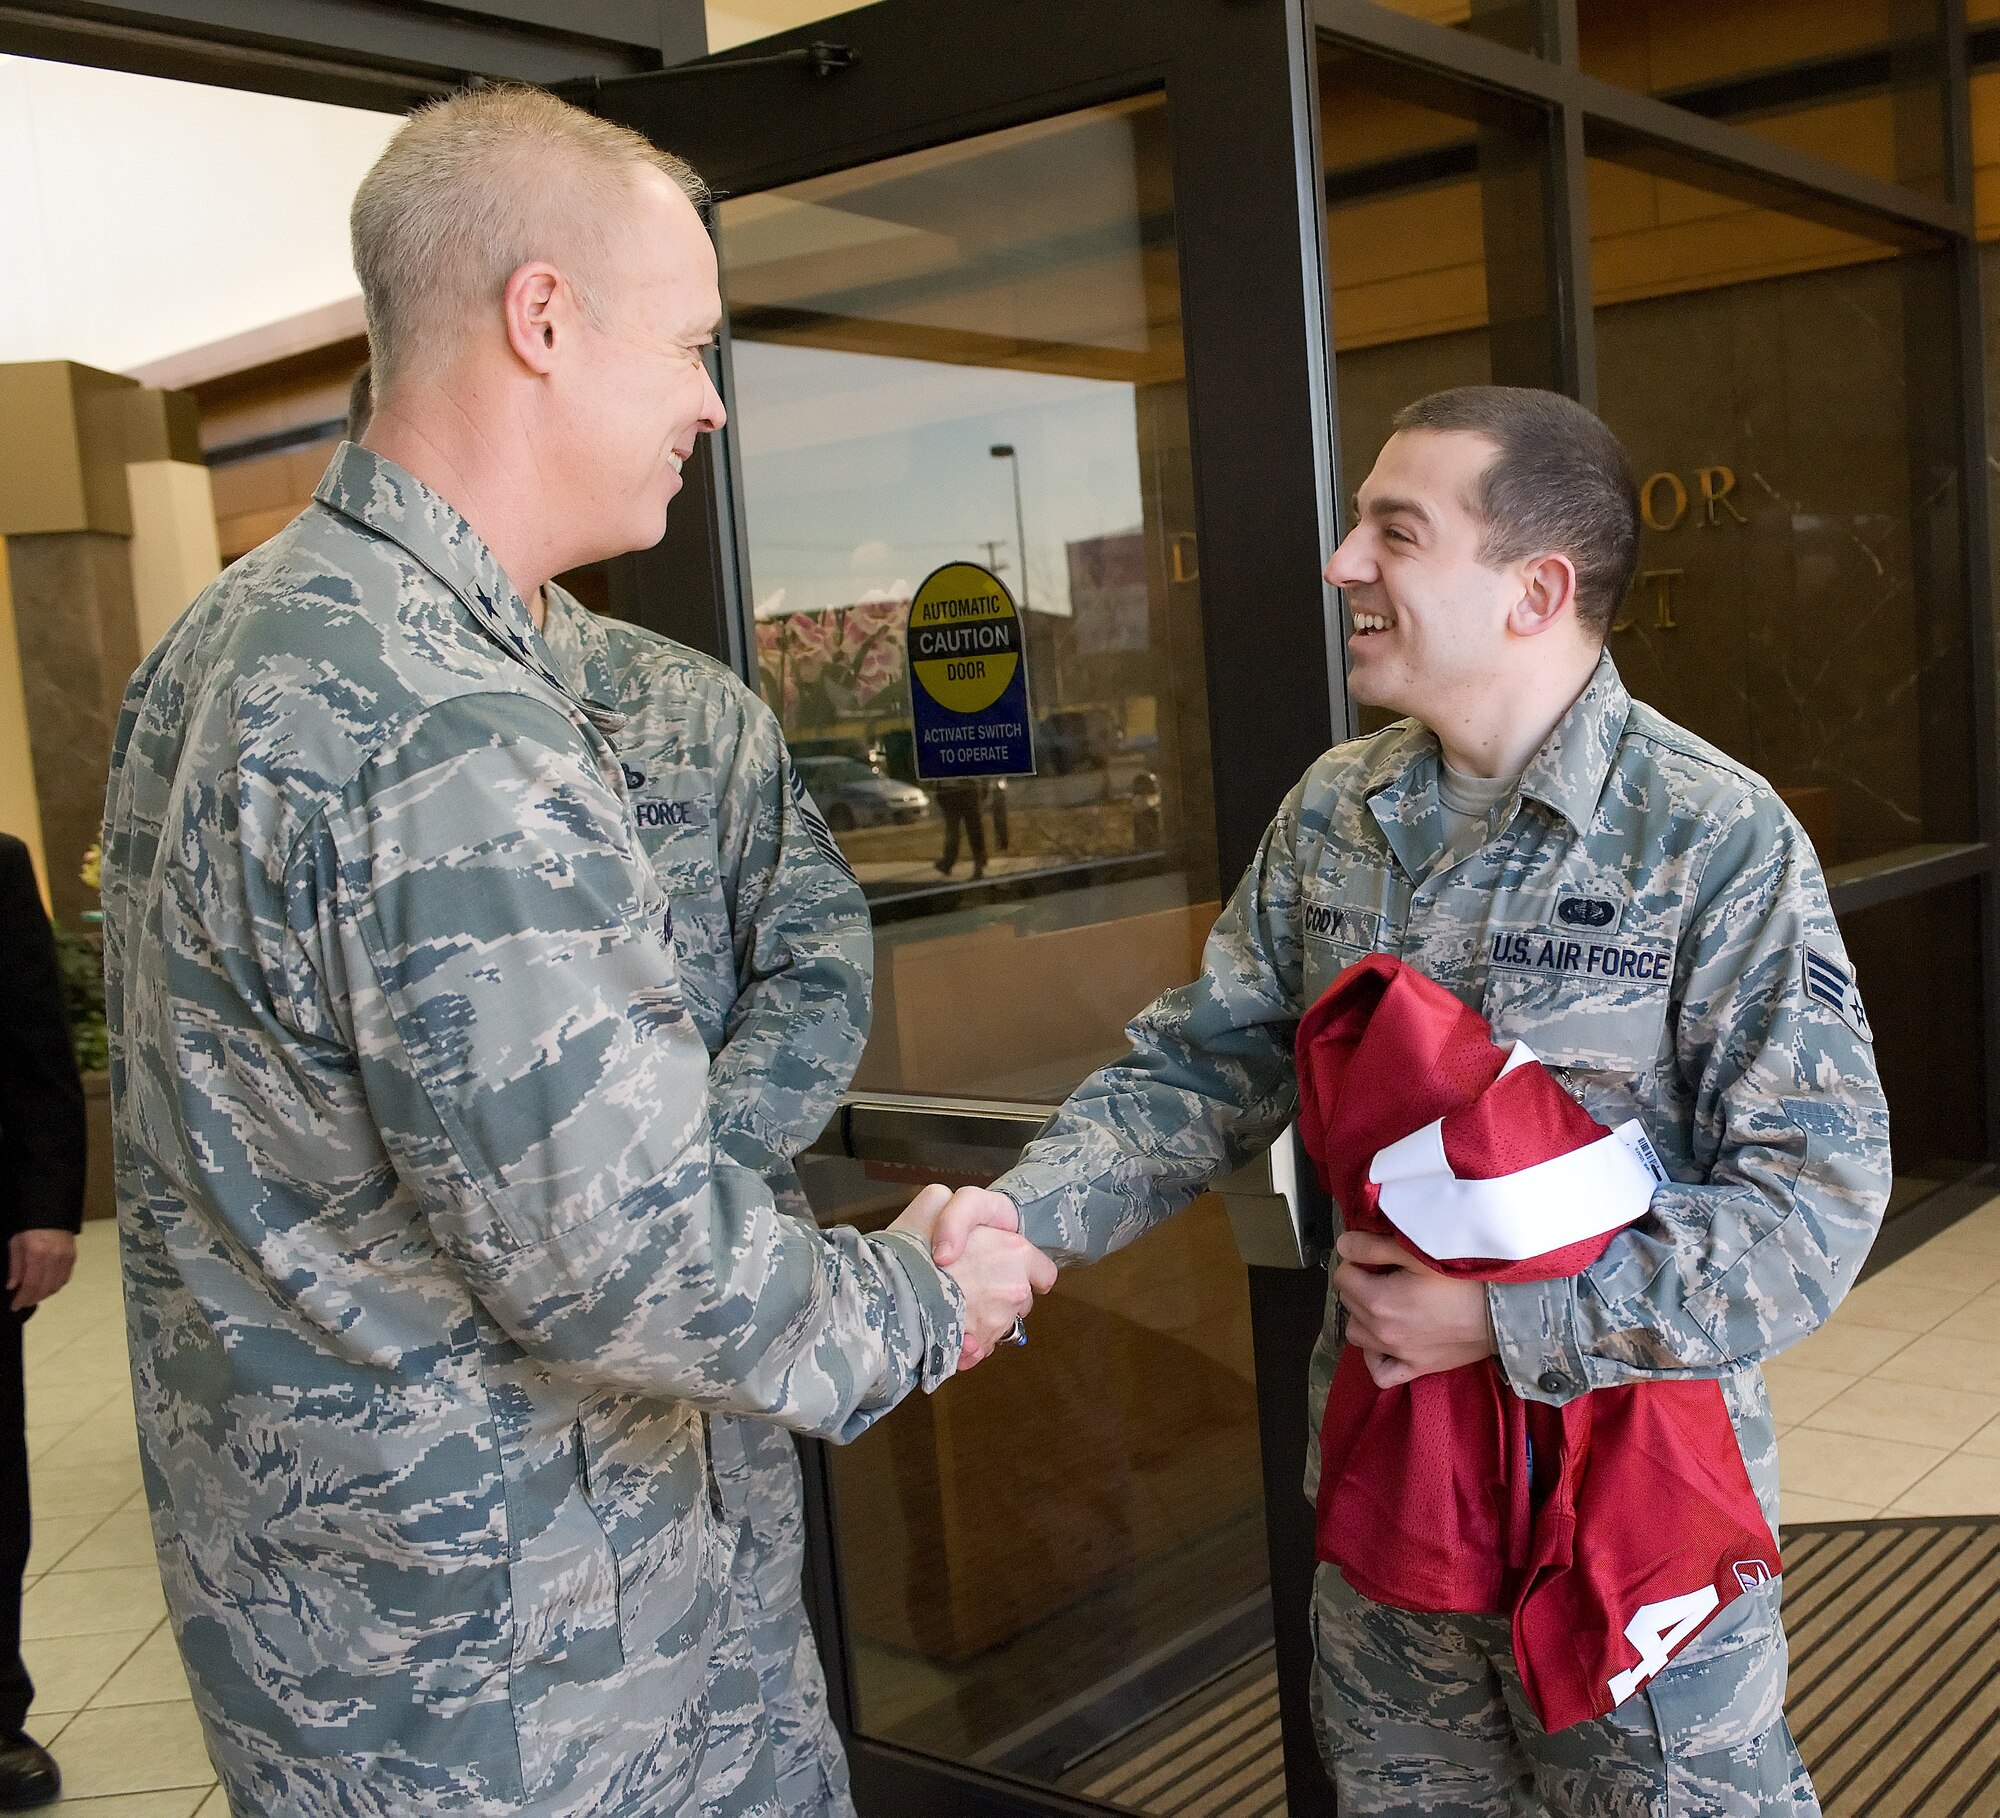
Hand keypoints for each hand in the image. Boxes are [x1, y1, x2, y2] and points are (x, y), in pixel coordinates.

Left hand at [8, 1229, 76, 1312]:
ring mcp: (66, 1257)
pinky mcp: (73, 1257)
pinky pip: (65, 1278)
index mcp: (37, 1253)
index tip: (15, 1306)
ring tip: (33, 1295)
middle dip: (32, 1299)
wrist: (50, 1213)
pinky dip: (55, 1286)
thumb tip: (12, 1286)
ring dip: (44, 1294)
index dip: (23, 1298)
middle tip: (23, 1302)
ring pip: (56, 1286)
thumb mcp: (15, 1244)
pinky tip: (46, 1286)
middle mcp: (54, 1257)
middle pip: (44, 1288)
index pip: (31, 1284)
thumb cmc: (29, 1228)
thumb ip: (15, 1266)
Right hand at [889, 1185, 1055, 1368]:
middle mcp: (1015, 1288)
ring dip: (979, 1323)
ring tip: (949, 1309)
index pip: (1043, 1271)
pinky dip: (966, 1348)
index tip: (1006, 1272)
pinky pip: (978, 1350)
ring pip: (997, 1327)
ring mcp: (998, 1321)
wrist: (889, 1289)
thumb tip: (963, 1230)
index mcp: (1015, 1251)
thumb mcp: (935, 1200)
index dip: (1026, 1271)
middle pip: (1019, 1301)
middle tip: (966, 1287)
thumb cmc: (913, 1244)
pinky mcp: (978, 1348)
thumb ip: (958, 1211)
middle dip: (998, 1298)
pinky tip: (947, 1334)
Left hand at [1333, 1230, 1494, 1388]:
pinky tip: (1386, 1341)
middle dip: (1360, 1284)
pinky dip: (1376, 1357)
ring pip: (1357, 1334)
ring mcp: (1397, 1353)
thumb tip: (1343, 1245)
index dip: (1357, 1261)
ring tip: (1387, 1302)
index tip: (1377, 1257)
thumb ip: (1373, 1246)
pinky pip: (1380, 1372)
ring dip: (1363, 1317)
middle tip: (1386, 1274)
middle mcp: (1381, 1331)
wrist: (1503, 1312)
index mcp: (1377, 1300)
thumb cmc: (1463, 1278)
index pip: (1343, 1275)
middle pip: (1349, 1302)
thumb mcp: (1417, 1252)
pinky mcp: (1416, 1368)